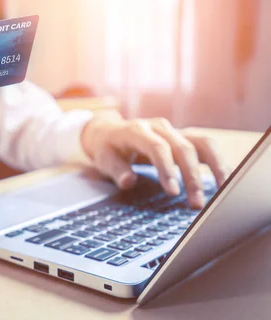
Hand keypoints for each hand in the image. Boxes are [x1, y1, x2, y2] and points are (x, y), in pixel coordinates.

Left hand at [80, 114, 229, 208]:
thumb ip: (116, 170)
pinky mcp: (184, 137)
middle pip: (183, 148)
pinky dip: (219, 162)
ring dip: (215, 166)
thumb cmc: (108, 148)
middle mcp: (159, 127)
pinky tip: (226, 180)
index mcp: (137, 130)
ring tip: (223, 190)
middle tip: (196, 203)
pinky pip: (207, 146)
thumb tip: (129, 182)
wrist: (110, 132)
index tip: (173, 192)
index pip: (157, 147)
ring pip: (202, 143)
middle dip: (192, 176)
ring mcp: (174, 130)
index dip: (167, 169)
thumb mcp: (104, 159)